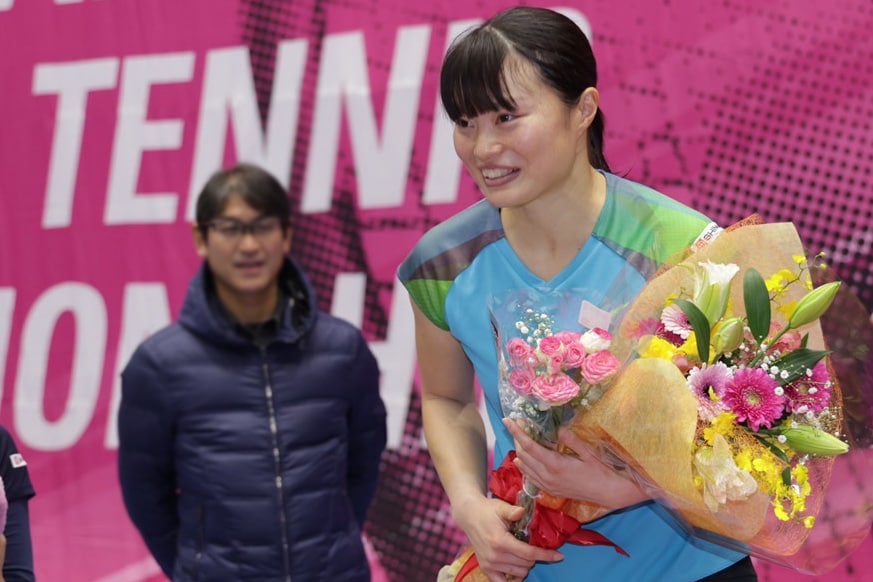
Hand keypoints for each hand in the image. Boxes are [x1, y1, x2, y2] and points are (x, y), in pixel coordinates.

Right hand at [453, 494, 562, 580]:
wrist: (469, 515)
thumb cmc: (488, 510)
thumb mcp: (500, 507)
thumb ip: (513, 511)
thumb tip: (523, 511)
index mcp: (500, 541)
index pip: (529, 553)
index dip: (546, 555)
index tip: (559, 556)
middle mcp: (495, 556)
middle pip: (526, 564)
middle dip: (535, 556)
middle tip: (533, 546)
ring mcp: (489, 564)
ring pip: (519, 573)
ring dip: (526, 565)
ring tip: (524, 553)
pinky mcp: (485, 568)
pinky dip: (514, 579)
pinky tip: (518, 570)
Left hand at [505, 419, 645, 508]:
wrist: (608, 493)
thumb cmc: (601, 471)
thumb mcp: (589, 453)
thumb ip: (572, 441)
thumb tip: (559, 429)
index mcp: (556, 465)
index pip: (529, 446)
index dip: (517, 432)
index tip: (507, 421)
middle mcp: (548, 476)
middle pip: (523, 455)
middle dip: (517, 439)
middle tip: (516, 426)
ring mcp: (548, 485)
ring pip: (525, 467)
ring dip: (519, 452)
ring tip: (519, 438)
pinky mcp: (550, 491)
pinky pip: (530, 478)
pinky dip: (524, 466)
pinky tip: (523, 460)